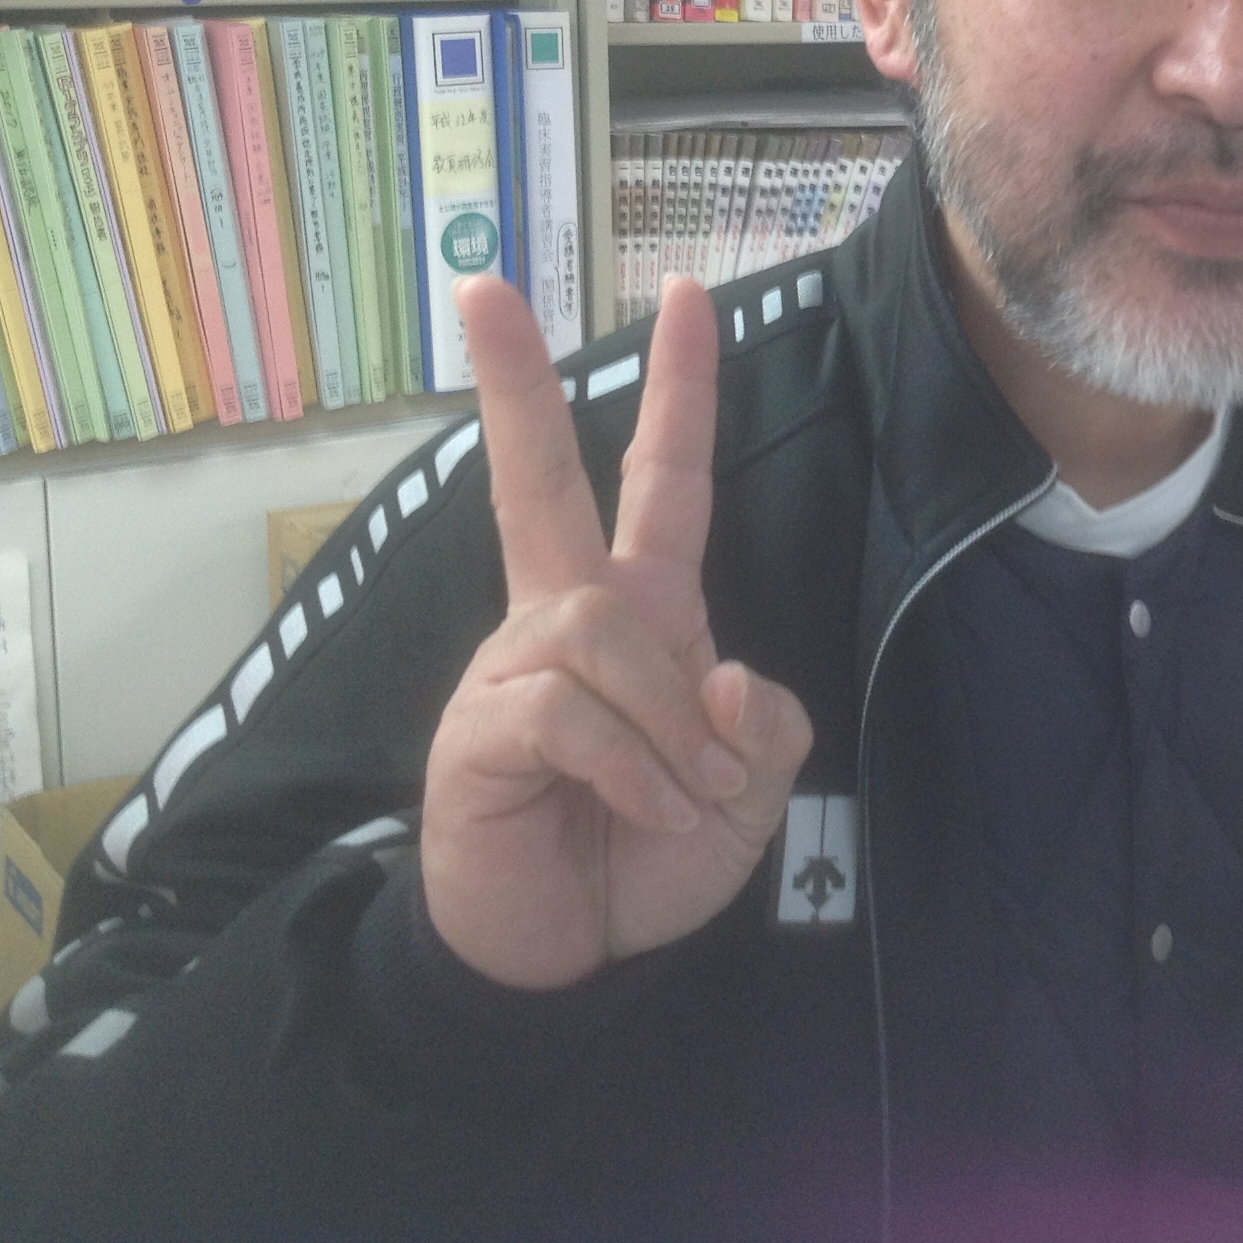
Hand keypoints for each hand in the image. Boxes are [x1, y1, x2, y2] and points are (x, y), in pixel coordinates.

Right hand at [420, 275, 813, 990]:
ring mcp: (511, 670)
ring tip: (684, 795)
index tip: (686, 292)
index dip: (679, 390)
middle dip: (516, 383)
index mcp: (642, 611)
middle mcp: (567, 619)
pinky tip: (647, 812)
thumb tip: (723, 674)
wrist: (572, 954)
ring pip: (598, 632)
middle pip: (536, 479)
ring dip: (666, 724)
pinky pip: (566, 711)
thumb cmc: (655, 854)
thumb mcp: (751, 788)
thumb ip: (765, 724)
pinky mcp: (477, 731)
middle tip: (482, 287)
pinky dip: (629, 767)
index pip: (662, 481)